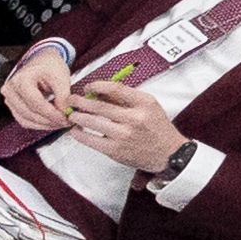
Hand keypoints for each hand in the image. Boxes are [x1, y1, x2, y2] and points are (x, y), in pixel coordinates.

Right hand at [0, 40, 75, 132]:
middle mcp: (10, 90)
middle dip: (49, 121)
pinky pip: (24, 120)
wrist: (41, 62)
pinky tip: (50, 122)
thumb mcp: (61, 77)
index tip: (65, 118)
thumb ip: (63, 96)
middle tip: (65, 122)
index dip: (51, 113)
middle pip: (30, 113)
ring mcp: (9, 99)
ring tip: (59, 123)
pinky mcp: (12, 106)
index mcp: (21, 79)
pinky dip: (38, 124)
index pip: (36, 103)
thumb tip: (64, 113)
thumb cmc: (49, 66)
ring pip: (26, 120)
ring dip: (44, 125)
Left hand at [64, 71, 184, 172]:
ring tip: (72, 114)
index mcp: (144, 103)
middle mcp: (134, 118)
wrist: (168, 153)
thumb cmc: (156, 127)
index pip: (115, 88)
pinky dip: (79, 134)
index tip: (88, 87)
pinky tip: (75, 130)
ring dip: (77, 116)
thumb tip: (98, 91)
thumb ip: (125, 97)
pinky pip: (91, 140)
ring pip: (92, 122)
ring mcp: (124, 135)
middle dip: (80, 101)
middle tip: (71, 100)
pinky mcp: (115, 150)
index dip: (96, 86)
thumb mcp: (148, 106)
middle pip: (99, 106)